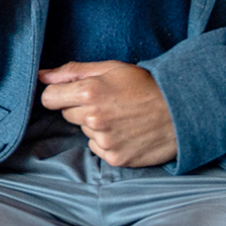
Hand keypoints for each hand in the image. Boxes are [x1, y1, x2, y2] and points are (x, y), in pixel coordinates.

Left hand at [38, 61, 177, 166]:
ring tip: (121, 116)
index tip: (71, 93)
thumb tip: (42, 75)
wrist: (183, 112)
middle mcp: (93, 119)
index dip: (59, 94)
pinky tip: (126, 131)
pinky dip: (107, 141)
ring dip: (95, 125)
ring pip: (84, 131)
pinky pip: (98, 148)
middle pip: (67, 114)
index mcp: (89, 92)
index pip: (49, 98)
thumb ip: (72, 71)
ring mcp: (105, 141)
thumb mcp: (111, 68)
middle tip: (106, 102)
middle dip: (80, 108)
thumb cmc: (146, 85)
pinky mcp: (115, 157)